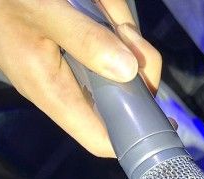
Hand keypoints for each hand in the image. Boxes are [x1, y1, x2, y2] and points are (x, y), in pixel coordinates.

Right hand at [0, 0, 161, 156]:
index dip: (134, 138)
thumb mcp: (41, 10)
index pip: (102, 141)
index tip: (163, 118)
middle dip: (138, 71)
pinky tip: (100, 7)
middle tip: (128, 34)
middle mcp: (65, 91)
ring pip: (119, 70)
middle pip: (120, 103)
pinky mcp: (72, 52)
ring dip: (123, 37)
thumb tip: (131, 72)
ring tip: (108, 12)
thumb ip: (85, 40)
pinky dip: (110, 24)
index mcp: (55, 95)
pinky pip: (106, 47)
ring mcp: (69, 72)